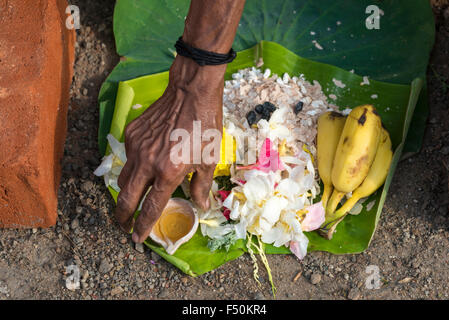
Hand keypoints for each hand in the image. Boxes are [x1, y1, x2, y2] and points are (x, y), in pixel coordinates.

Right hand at [115, 56, 225, 242]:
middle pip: (126, 198)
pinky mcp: (131, 134)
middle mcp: (148, 163)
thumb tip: (200, 206)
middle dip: (122, 216)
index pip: (151, 207)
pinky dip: (133, 166)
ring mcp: (136, 147)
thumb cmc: (205, 126)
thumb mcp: (209, 159)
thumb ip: (201, 186)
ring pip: (123, 178)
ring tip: (131, 200)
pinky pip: (128, 157)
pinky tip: (144, 164)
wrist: (191, 93)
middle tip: (123, 226)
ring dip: (126, 193)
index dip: (143, 226)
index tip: (137, 238)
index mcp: (168, 172)